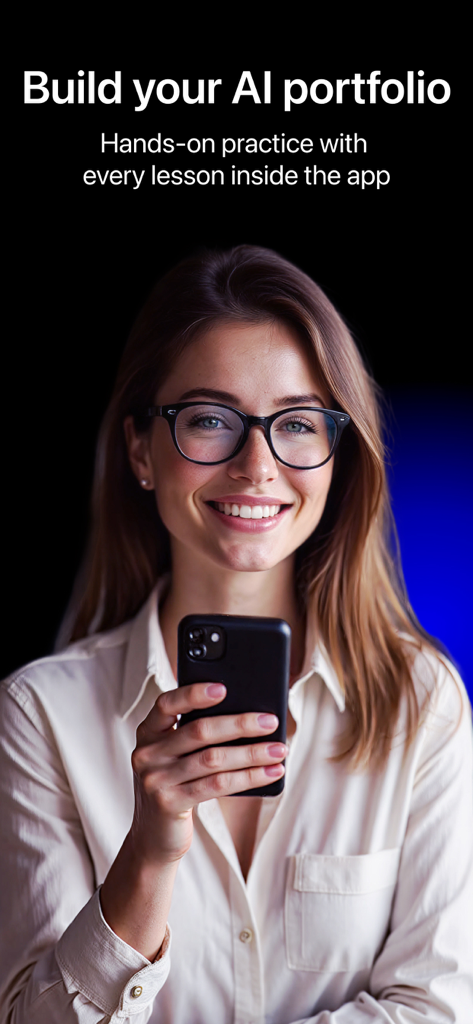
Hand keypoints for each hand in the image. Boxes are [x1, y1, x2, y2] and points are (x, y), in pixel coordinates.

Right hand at [130, 682, 285, 864]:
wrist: (153, 837)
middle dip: (240, 724)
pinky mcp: (170, 804)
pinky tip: (270, 772)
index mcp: (148, 732)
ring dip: (252, 753)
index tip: (224, 688)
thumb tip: (249, 716)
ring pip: (213, 759)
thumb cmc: (176, 785)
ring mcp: (156, 780)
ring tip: (279, 749)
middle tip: (270, 721)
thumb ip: (196, 735)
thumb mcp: (176, 756)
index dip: (194, 694)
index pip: (167, 704)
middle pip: (199, 731)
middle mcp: (147, 753)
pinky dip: (249, 777)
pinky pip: (217, 785)